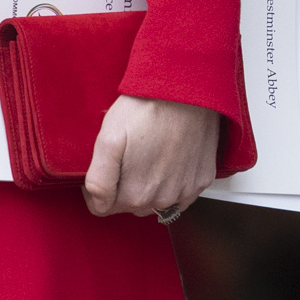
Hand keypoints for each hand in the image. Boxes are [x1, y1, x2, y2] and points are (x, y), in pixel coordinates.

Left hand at [83, 95, 219, 220]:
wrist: (186, 91)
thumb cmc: (147, 109)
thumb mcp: (108, 139)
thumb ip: (99, 180)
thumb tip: (97, 204)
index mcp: (136, 194)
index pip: (105, 208)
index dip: (98, 188)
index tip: (104, 167)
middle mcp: (163, 200)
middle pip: (130, 205)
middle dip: (123, 187)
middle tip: (126, 155)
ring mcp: (185, 192)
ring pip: (155, 202)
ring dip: (148, 186)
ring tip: (147, 155)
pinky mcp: (201, 180)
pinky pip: (180, 195)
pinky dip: (171, 184)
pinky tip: (168, 161)